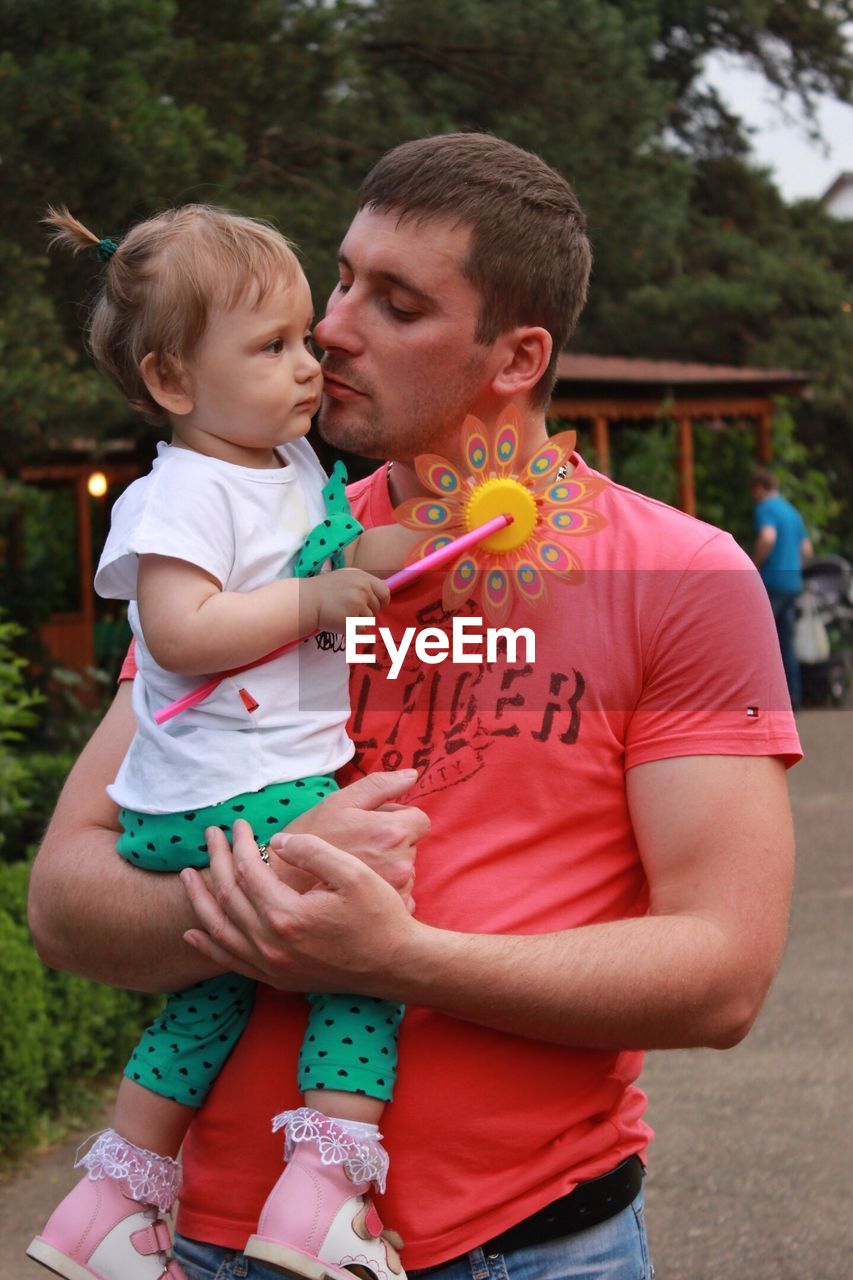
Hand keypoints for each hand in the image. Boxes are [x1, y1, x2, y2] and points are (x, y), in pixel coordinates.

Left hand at [180, 820, 419, 992]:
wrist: (397, 964)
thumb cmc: (380, 915)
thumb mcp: (353, 873)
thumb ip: (312, 851)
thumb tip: (276, 842)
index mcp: (287, 916)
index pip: (248, 872)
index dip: (240, 844)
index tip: (238, 823)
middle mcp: (272, 946)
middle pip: (228, 897)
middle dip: (215, 862)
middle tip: (209, 836)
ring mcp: (272, 967)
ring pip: (221, 931)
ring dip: (201, 901)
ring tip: (187, 877)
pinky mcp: (277, 979)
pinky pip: (232, 962)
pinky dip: (209, 946)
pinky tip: (195, 932)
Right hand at [275, 770, 426, 908]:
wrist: (285, 881)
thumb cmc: (310, 837)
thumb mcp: (340, 802)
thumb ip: (380, 785)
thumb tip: (412, 775)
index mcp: (391, 832)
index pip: (420, 820)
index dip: (397, 818)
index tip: (374, 824)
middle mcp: (400, 863)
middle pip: (412, 844)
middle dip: (392, 841)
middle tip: (359, 844)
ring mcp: (397, 889)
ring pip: (406, 868)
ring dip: (389, 864)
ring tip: (356, 864)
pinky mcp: (391, 909)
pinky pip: (403, 892)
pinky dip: (387, 888)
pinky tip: (361, 885)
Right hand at [307, 568, 389, 632]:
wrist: (306, 600)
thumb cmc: (323, 590)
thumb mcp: (345, 577)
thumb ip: (363, 583)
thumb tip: (380, 594)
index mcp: (362, 577)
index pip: (385, 591)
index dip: (382, 601)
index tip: (377, 605)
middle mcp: (362, 589)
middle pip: (377, 607)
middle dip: (368, 611)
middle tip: (351, 610)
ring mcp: (357, 604)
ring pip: (369, 619)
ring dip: (358, 620)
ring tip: (342, 613)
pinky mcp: (351, 618)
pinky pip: (361, 629)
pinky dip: (352, 629)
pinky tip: (340, 621)